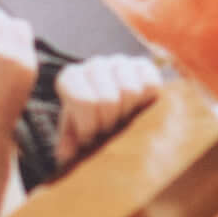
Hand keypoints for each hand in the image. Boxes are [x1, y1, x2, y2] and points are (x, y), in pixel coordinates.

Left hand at [55, 53, 164, 167]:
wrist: (110, 102)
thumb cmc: (89, 120)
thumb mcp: (74, 132)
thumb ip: (68, 141)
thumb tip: (66, 153)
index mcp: (71, 78)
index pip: (84, 101)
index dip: (89, 126)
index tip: (90, 136)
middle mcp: (94, 65)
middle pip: (108, 99)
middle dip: (109, 122)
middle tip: (108, 129)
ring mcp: (120, 62)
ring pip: (131, 91)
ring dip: (128, 113)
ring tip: (122, 119)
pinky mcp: (143, 65)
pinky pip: (151, 84)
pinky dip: (146, 101)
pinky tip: (137, 108)